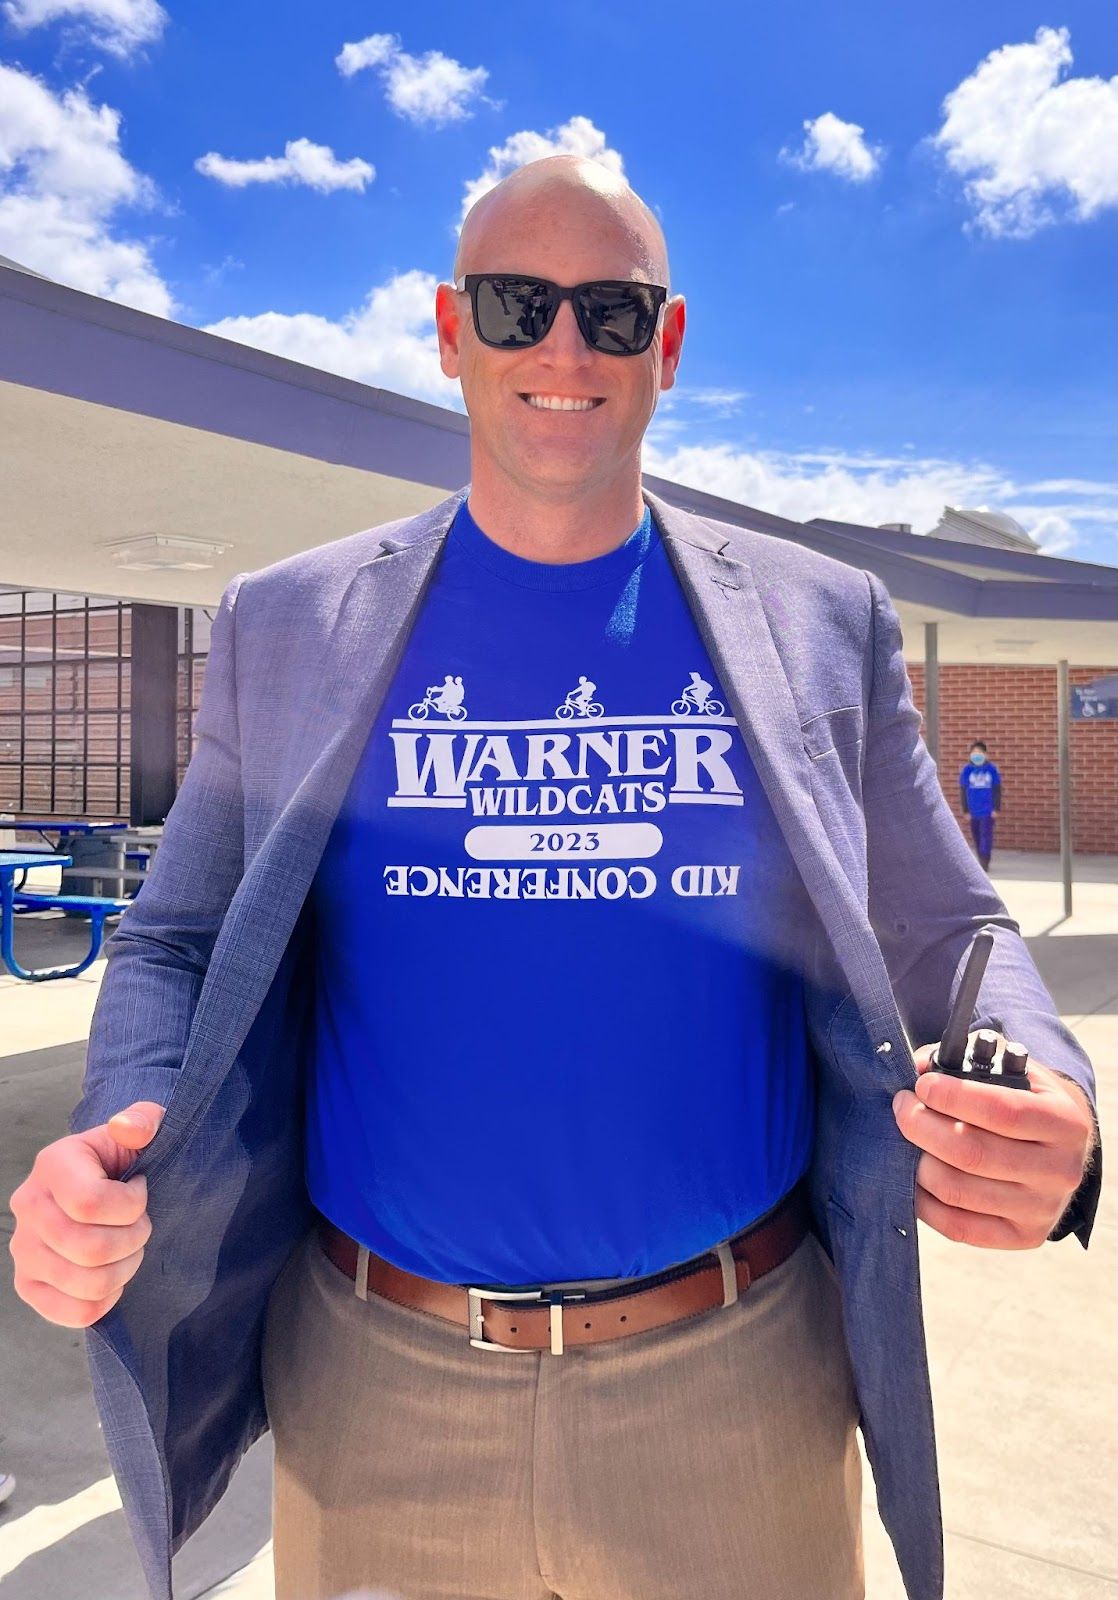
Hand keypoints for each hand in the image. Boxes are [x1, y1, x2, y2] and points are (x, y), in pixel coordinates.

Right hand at [9, 1102, 164, 1326]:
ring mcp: (23, 1249)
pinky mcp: (28, 1284)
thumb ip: (143, 1120)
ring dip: (124, 1269)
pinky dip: (105, 1300)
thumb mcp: (140, 1128)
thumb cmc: (123, 1157)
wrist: (99, 1182)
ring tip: (127, 1246)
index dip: (132, 1205)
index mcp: (54, 1164)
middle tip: (140, 1224)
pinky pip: (74, 1313)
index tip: (140, 1189)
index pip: (91, 1204)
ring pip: (88, 1284)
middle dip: (133, 1239)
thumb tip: (128, 1129)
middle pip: (91, 1249)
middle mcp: (28, 1206)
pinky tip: (112, 1275)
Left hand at [892, 1036, 1095, 1247]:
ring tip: (905, 1139)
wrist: (1059, 1149)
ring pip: (957, 1191)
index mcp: (1065, 1123)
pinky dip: (922, 1200)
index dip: (953, 1097)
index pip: (1002, 1112)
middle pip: (972, 1154)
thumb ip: (967, 1062)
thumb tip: (919, 1068)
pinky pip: (957, 1226)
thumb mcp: (1012, 1070)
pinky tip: (913, 1174)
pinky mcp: (1021, 1237)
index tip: (921, 1085)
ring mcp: (1042, 1210)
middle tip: (902, 1107)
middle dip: (922, 1126)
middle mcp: (1060, 1171)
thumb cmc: (1024, 1100)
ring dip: (916, 1162)